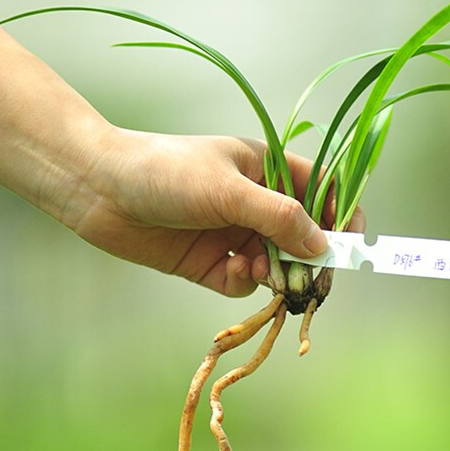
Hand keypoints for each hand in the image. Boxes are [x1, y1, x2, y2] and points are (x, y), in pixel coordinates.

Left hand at [71, 128, 363, 296]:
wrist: (99, 189)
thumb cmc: (165, 172)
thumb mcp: (229, 190)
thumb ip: (280, 218)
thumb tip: (324, 247)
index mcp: (266, 169)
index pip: (321, 190)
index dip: (342, 214)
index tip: (350, 244)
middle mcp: (254, 201)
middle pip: (302, 234)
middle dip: (309, 256)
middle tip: (311, 277)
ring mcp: (232, 233)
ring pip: (276, 262)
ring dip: (278, 272)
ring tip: (266, 273)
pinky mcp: (209, 262)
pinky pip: (244, 280)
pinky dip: (246, 281)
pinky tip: (233, 270)